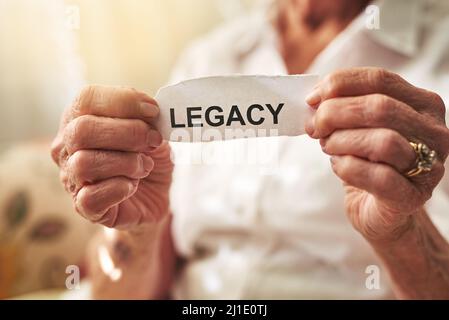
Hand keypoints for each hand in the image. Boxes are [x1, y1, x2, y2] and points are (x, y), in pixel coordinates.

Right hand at [51, 86, 172, 229]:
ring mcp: (72, 178)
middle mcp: (68, 146)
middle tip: (153, 141)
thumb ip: (149, 120)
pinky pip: (91, 197)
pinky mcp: (83, 207)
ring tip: (144, 166)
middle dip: (128, 133)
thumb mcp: (154, 133)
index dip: (123, 101)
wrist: (154, 198)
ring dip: (127, 163)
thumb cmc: (148, 158)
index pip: (87, 98)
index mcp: (81, 118)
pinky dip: (120, 188)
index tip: (153, 111)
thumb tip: (149, 113)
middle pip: (82, 130)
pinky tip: (132, 185)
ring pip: (85, 163)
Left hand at [305, 68, 448, 242]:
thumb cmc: (368, 163)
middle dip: (335, 114)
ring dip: (341, 142)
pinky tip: (339, 166)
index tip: (311, 99)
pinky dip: (348, 168)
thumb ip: (342, 107)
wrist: (380, 210)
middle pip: (379, 107)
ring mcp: (428, 165)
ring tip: (329, 147)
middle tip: (316, 128)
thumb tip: (313, 100)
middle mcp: (433, 131)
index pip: (379, 79)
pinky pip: (377, 177)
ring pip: (382, 141)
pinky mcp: (412, 196)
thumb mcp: (357, 127)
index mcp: (422, 104)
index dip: (339, 84)